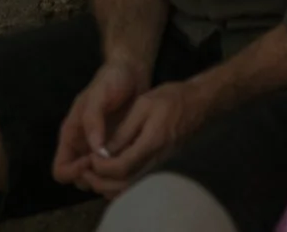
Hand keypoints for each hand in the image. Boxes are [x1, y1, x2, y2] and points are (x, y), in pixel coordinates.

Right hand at [52, 59, 145, 188]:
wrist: (133, 70)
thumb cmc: (112, 78)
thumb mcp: (98, 94)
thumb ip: (93, 120)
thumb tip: (95, 150)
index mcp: (71, 136)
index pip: (60, 170)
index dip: (73, 172)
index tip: (92, 161)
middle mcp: (83, 147)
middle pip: (79, 180)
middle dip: (93, 178)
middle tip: (112, 165)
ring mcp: (100, 149)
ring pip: (97, 178)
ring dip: (108, 177)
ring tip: (124, 162)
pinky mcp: (117, 147)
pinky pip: (114, 169)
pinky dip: (120, 170)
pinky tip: (133, 159)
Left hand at [73, 79, 211, 198]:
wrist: (199, 103)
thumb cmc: (172, 98)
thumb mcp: (144, 104)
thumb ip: (124, 130)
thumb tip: (104, 151)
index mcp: (152, 142)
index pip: (121, 167)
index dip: (102, 166)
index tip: (90, 158)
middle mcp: (157, 160)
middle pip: (124, 184)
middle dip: (101, 181)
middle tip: (87, 170)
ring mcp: (160, 166)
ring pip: (130, 187)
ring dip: (109, 185)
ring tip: (95, 172)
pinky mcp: (161, 166)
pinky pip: (138, 183)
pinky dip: (120, 183)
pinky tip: (112, 172)